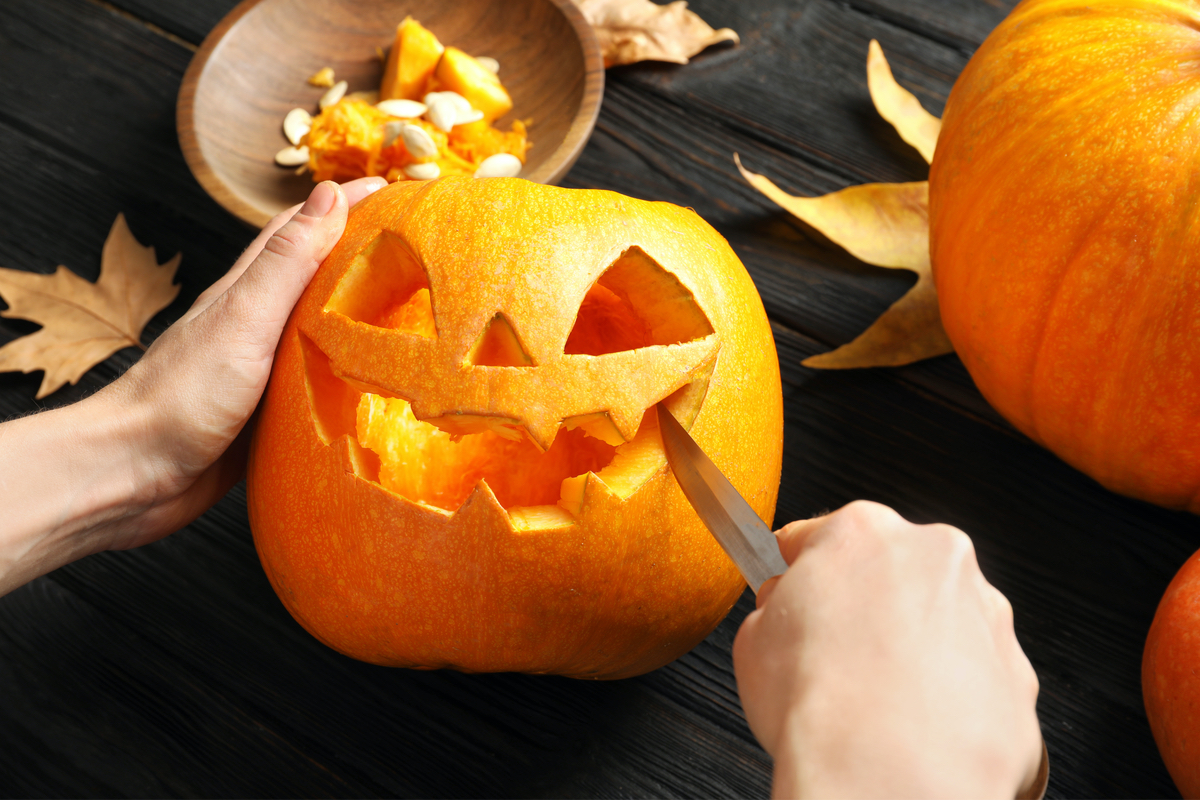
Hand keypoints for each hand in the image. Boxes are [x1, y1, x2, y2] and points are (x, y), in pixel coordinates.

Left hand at [0, 177, 385, 593]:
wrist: (135, 474)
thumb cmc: (181, 396)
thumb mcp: (245, 318)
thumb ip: (286, 261)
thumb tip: (329, 194)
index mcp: (252, 290)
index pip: (305, 228)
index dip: (350, 204)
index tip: (398, 191)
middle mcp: (258, 322)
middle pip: (317, 273)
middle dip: (363, 251)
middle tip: (415, 244)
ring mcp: (262, 366)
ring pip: (321, 327)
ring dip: (360, 310)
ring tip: (408, 307)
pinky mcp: (269, 412)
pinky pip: (318, 379)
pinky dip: (348, 370)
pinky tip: (371, 384)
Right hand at [733, 501, 1041, 798]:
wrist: (885, 776)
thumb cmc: (819, 705)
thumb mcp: (753, 637)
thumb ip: (778, 606)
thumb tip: (786, 611)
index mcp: (864, 532)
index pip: (820, 536)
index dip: (798, 570)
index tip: (791, 591)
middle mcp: (936, 559)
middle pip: (893, 572)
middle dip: (867, 606)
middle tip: (834, 655)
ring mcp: (987, 615)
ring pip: (942, 622)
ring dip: (915, 650)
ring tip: (878, 702)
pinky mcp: (1018, 676)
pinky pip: (976, 679)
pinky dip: (950, 699)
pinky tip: (915, 729)